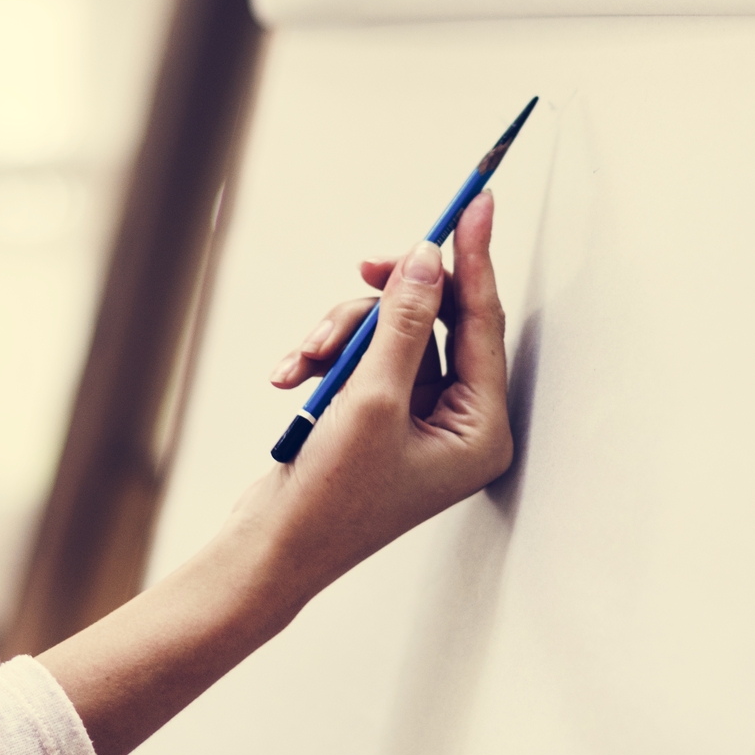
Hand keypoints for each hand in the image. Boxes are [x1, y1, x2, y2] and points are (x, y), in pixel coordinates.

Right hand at [237, 189, 513, 603]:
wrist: (271, 551)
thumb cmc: (331, 501)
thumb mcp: (372, 400)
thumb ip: (404, 324)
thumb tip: (427, 261)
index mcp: (480, 430)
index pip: (483, 324)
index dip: (475, 259)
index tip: (475, 203)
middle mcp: (458, 424)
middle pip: (435, 321)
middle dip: (384, 305)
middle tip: (365, 269)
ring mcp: (417, 421)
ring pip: (389, 334)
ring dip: (343, 335)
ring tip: (306, 359)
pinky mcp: (377, 418)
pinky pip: (361, 358)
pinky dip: (326, 357)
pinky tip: (291, 374)